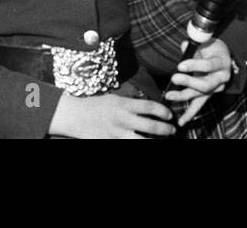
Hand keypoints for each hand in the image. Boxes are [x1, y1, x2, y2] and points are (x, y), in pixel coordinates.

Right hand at [50, 91, 175, 138]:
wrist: (73, 115)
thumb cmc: (93, 104)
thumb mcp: (113, 99)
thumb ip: (129, 104)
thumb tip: (147, 109)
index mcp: (123, 105)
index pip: (150, 107)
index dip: (163, 111)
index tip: (169, 115)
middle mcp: (123, 120)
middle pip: (152, 127)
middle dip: (166, 130)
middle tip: (172, 130)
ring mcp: (117, 134)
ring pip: (143, 142)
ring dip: (156, 142)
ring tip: (163, 142)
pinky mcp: (110, 143)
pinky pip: (128, 147)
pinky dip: (137, 145)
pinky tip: (144, 144)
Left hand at [164, 38, 233, 126]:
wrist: (224, 56)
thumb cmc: (212, 48)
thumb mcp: (207, 43)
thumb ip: (195, 46)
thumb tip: (183, 47)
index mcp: (221, 63)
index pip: (209, 65)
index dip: (194, 65)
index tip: (180, 65)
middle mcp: (221, 78)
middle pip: (205, 84)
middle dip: (188, 82)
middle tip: (174, 78)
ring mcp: (216, 88)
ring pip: (201, 95)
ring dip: (184, 96)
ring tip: (169, 95)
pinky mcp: (209, 95)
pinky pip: (200, 105)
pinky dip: (190, 114)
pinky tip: (181, 121)